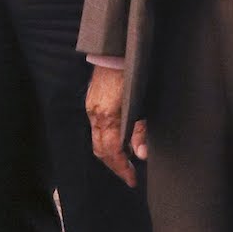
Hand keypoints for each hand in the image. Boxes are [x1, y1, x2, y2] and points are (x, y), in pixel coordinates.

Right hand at [86, 66, 144, 187]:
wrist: (116, 51)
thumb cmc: (132, 75)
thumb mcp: (142, 105)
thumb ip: (140, 130)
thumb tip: (141, 154)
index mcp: (107, 117)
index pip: (112, 151)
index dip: (122, 168)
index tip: (133, 180)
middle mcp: (95, 114)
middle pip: (100, 150)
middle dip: (115, 165)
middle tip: (129, 175)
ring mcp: (91, 108)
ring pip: (96, 140)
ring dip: (110, 154)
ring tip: (125, 162)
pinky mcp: (91, 101)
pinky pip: (96, 128)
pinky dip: (106, 141)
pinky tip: (119, 142)